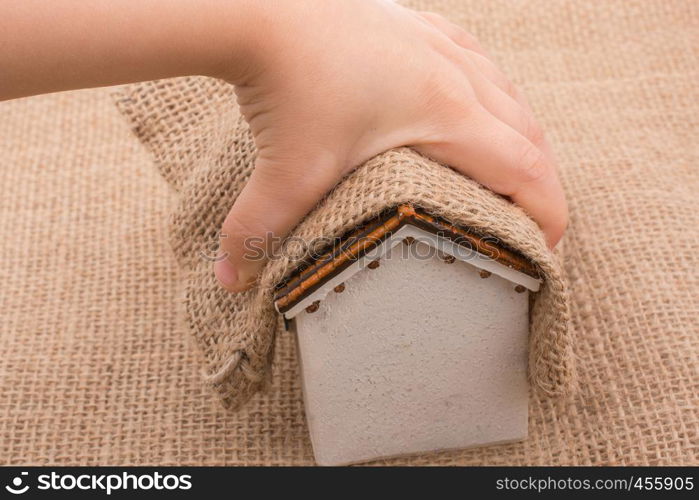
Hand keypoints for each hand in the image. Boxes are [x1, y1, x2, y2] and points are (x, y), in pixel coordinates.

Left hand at [214, 0, 566, 291]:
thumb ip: (259, 236)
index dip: (548, 212)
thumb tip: (231, 283)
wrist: (258, 6)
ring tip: (511, 167)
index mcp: (447, 113)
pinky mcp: (412, 22)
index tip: (546, 249)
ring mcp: (436, 41)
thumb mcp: (283, 174)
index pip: (525, 169)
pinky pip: (472, 54)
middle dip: (540, 179)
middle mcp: (455, 73)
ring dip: (518, 131)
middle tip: (529, 220)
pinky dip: (487, 87)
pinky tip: (475, 96)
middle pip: (527, 131)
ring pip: (504, 89)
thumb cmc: (284, 87)